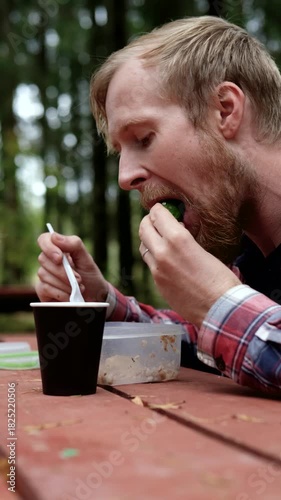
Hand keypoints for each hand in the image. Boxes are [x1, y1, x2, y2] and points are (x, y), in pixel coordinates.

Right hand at [36, 232, 108, 302]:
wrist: (94, 297)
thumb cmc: (90, 276)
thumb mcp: (87, 259)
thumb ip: (74, 244)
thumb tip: (54, 236)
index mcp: (58, 249)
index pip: (44, 239)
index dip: (49, 247)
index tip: (60, 258)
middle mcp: (48, 261)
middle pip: (43, 259)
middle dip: (62, 271)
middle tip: (79, 279)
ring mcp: (44, 275)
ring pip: (44, 275)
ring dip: (64, 284)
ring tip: (78, 288)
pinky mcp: (42, 290)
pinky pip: (45, 288)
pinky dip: (60, 293)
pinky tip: (69, 296)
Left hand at [139, 203, 240, 327]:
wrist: (220, 309)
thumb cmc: (220, 279)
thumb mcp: (204, 249)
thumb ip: (185, 238)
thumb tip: (177, 229)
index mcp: (178, 239)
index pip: (157, 214)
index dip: (159, 209)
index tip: (162, 210)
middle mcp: (163, 252)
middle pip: (144, 228)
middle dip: (149, 222)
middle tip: (157, 221)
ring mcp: (157, 270)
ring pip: (143, 247)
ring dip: (150, 240)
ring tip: (161, 240)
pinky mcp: (158, 284)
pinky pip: (150, 265)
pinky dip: (155, 258)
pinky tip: (167, 260)